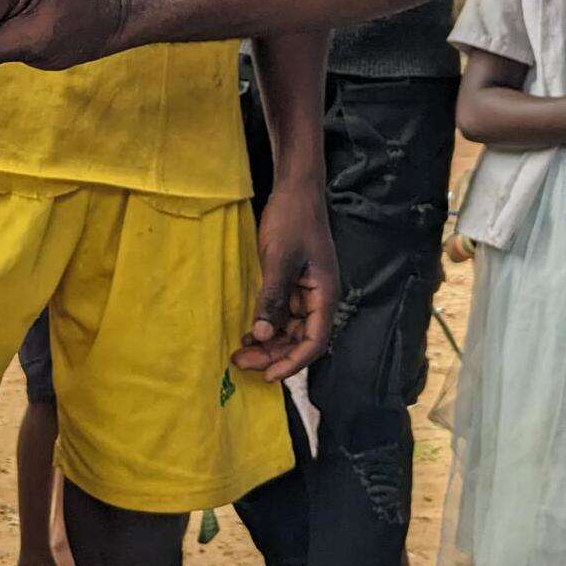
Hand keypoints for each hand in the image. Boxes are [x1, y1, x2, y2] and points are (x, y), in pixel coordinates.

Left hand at [234, 179, 337, 381]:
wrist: (295, 190)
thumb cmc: (292, 220)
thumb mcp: (279, 259)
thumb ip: (272, 298)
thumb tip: (261, 335)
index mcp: (325, 294)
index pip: (314, 341)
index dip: (292, 362)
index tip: (268, 375)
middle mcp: (319, 298)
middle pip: (300, 340)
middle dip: (273, 355)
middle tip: (241, 363)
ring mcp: (306, 292)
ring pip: (289, 330)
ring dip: (268, 344)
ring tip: (240, 353)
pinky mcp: (293, 284)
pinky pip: (282, 314)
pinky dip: (266, 326)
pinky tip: (248, 334)